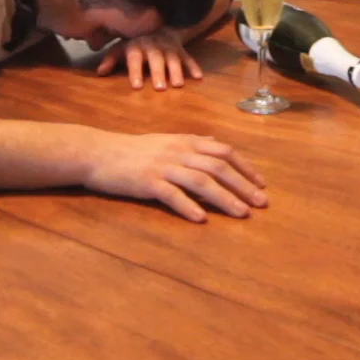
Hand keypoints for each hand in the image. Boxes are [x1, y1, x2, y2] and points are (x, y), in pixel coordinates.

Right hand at [84, 132, 267, 221]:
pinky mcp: (147, 181)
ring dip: (224, 198)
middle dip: (243, 185)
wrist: (98, 152)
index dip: (245, 167)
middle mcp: (178, 151)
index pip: (223, 152)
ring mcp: (163, 166)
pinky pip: (172, 194)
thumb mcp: (166, 140)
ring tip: (241, 213)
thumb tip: (215, 143)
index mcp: (185, 141)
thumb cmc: (133, 150)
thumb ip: (191, 142)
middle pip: (218, 167)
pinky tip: (201, 219)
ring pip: (201, 181)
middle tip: (261, 203)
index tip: (261, 184)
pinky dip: (188, 206)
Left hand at [96, 29, 202, 90]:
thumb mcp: (121, 48)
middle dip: (158, 72)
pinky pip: (188, 58)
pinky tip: (198, 77)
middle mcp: (153, 46)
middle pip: (156, 59)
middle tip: (160, 88)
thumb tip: (100, 72)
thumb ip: (111, 59)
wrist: (158, 27)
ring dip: (176, 71)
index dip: (135, 71)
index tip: (136, 86)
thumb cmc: (136, 44)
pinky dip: (193, 67)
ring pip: (173, 58)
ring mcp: (169, 48)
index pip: (134, 58)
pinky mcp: (181, 50)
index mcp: (136, 46)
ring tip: (178, 85)